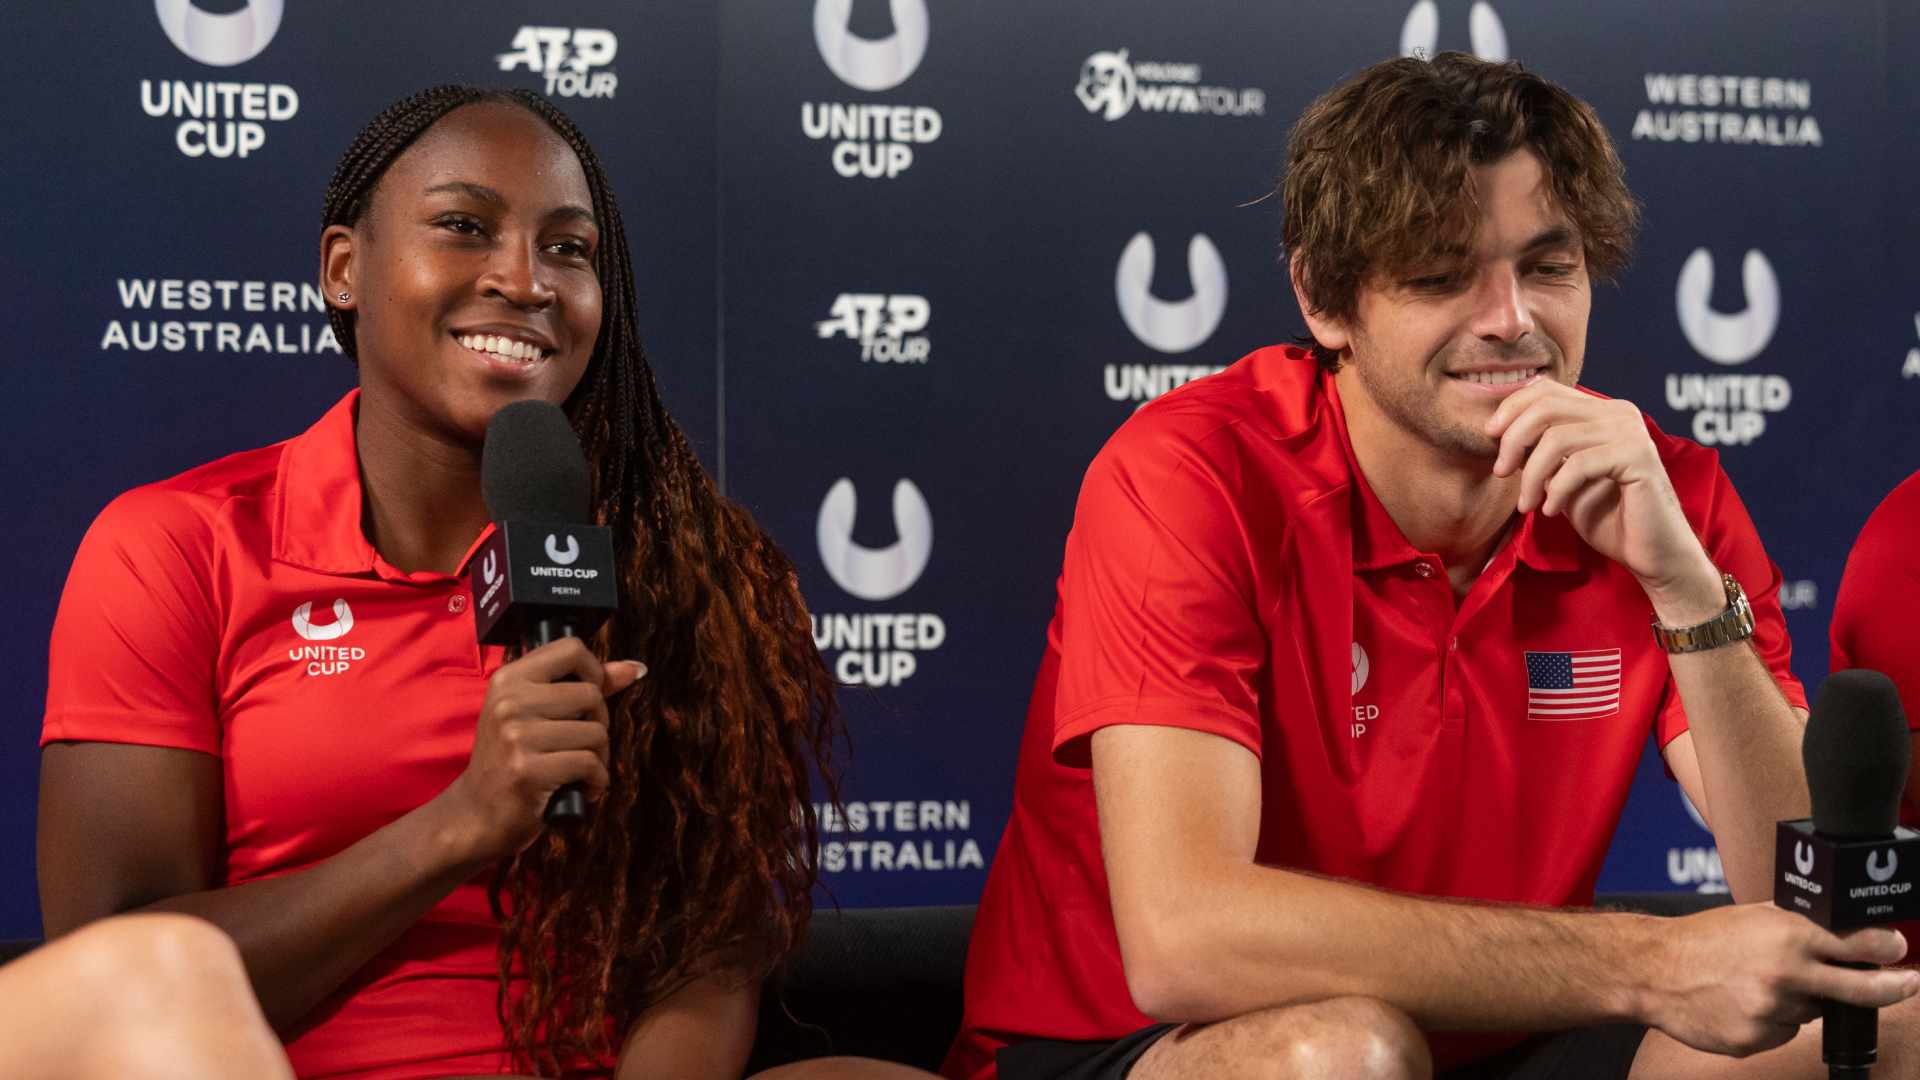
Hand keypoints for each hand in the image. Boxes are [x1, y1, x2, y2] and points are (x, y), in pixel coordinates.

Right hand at [440, 637, 644, 862]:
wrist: (477, 813)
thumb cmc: (511, 760)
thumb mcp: (535, 713)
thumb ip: (584, 686)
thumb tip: (634, 668)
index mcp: (509, 679)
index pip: (571, 648)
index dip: (593, 672)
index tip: (589, 696)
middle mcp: (509, 702)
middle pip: (591, 694)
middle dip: (598, 724)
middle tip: (578, 745)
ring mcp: (516, 736)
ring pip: (595, 732)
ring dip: (598, 758)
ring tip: (577, 770)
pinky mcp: (528, 770)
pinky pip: (589, 764)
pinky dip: (596, 781)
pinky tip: (580, 788)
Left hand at [1485, 381, 1720, 620]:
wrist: (1650, 552)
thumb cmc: (1606, 517)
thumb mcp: (1562, 477)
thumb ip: (1540, 451)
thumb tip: (1500, 430)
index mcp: (1601, 411)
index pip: (1546, 389)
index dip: (1511, 407)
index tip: (1491, 436)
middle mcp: (1619, 413)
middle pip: (1546, 407)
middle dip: (1514, 440)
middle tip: (1501, 472)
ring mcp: (1631, 433)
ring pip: (1557, 438)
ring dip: (1532, 475)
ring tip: (1527, 504)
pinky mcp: (1639, 458)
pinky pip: (1579, 464)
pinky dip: (1557, 489)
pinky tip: (1551, 510)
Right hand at [1643, 903, 1919, 1056]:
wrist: (1653, 972)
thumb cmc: (1702, 939)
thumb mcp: (1753, 917)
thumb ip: (1798, 924)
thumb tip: (1845, 931)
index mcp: (1787, 937)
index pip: (1855, 943)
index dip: (1885, 947)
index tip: (1899, 949)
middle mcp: (1785, 975)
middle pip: (1859, 988)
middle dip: (1892, 986)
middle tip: (1909, 983)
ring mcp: (1771, 1011)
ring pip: (1810, 1011)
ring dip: (1797, 1000)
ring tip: (1756, 984)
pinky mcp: (1755, 1039)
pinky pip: (1783, 1032)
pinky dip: (1771, 1020)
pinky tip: (1742, 1003)